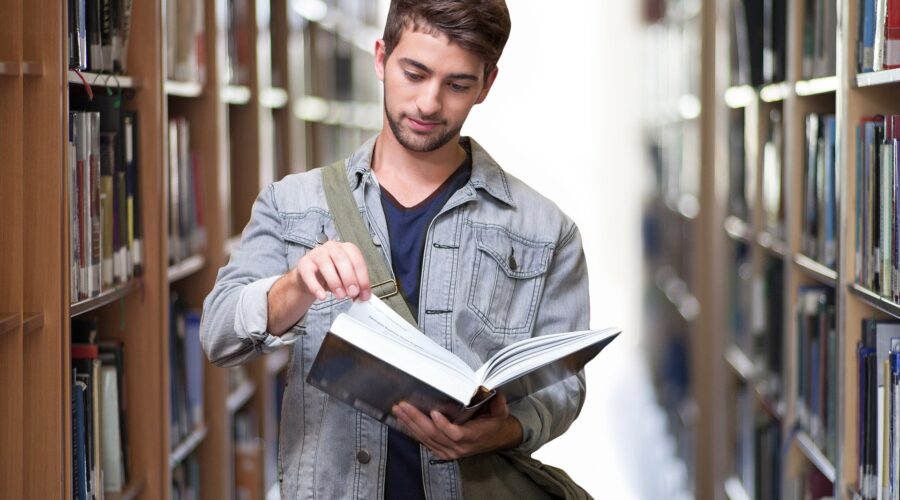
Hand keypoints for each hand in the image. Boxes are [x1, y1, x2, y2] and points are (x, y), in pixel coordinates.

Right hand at [294, 241, 371, 300]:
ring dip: (335, 282)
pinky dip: (316, 286)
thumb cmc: (333, 275)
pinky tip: (322, 296)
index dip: (362, 278)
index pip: (357, 260)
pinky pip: (309, 274)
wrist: (311, 278)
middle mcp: (332, 247)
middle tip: (353, 293)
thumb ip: (356, 285)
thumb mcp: (347, 279)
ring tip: (340, 296)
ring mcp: (317, 254)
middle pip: (341, 259)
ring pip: (325, 264)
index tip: (364, 294)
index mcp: (347, 248)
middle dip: (349, 277)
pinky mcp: (304, 264)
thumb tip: (364, 296)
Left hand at [392, 393, 522, 459]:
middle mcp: (458, 447)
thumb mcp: (500, 413)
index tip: (434, 412)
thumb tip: (496, 393)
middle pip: (434, 434)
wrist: (494, 439)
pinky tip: (403, 420)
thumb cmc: (494, 424)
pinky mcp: (441, 452)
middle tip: (404, 406)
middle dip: (416, 419)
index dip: (443, 425)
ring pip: (426, 438)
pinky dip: (412, 431)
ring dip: (410, 424)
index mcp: (472, 437)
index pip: (455, 434)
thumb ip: (498, 404)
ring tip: (399, 410)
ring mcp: (448, 451)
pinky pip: (424, 442)